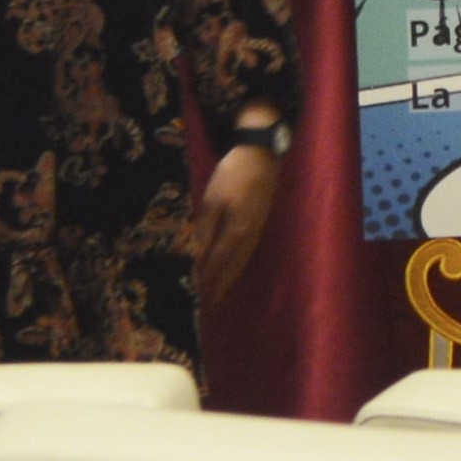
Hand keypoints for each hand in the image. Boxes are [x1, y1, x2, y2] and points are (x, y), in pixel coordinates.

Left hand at [194, 141, 280, 304]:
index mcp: (236, 233)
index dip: (210, 281)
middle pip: (234, 268)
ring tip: (222, 292)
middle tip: (213, 305)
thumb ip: (205, 231)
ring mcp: (258, 231)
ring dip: (231, 279)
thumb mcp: (211, 201)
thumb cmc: (232, 175)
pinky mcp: (261, 224)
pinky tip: (235, 268)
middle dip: (222, 287)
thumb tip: (199, 258)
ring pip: (243, 262)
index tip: (203, 298)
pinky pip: (248, 253)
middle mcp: (249, 237)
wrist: (261, 155)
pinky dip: (239, 265)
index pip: (220, 265)